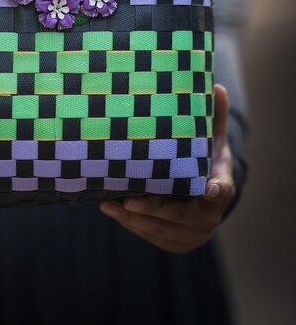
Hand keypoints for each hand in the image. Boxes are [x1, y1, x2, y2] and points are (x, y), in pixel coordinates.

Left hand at [99, 84, 234, 252]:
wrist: (205, 197)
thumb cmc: (206, 161)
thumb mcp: (212, 140)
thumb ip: (214, 117)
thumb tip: (216, 86)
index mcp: (220, 187)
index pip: (222, 191)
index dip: (216, 191)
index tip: (209, 188)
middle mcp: (208, 217)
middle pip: (181, 216)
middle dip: (154, 210)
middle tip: (129, 200)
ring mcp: (190, 234)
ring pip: (159, 229)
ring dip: (133, 218)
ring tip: (108, 202)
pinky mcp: (173, 243)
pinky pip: (149, 235)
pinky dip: (130, 224)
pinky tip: (110, 208)